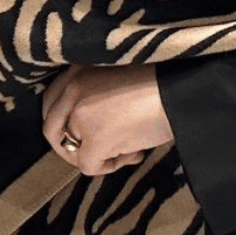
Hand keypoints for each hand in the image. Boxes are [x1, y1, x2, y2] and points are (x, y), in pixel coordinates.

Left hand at [41, 64, 174, 177]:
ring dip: (98, 155)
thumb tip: (88, 122)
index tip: (79, 132)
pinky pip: (89, 166)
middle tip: (95, 152)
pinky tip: (135, 153)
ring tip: (129, 147)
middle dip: (71, 146)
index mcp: (78, 68)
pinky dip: (110, 166)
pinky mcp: (96, 139)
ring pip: (72, 151)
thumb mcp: (118, 74)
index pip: (50, 101)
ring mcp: (82, 114)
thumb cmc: (161, 80)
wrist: (184, 91)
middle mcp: (73, 88)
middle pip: (52, 129)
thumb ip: (95, 90)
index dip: (61, 122)